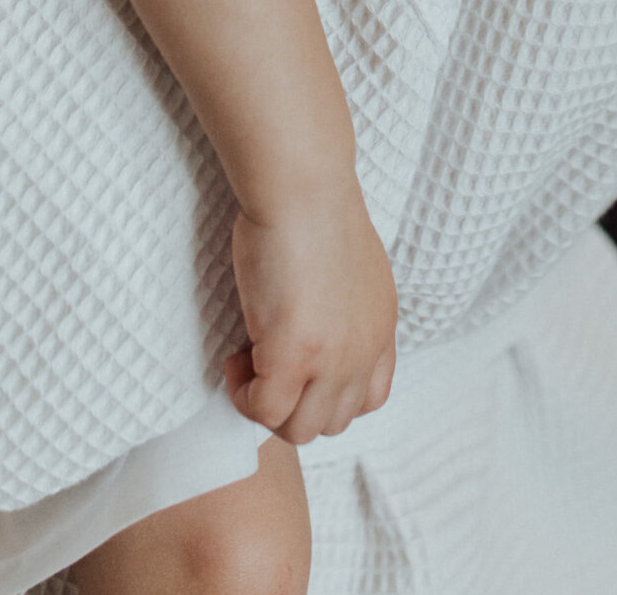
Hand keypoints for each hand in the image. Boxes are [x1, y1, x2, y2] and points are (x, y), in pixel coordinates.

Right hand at [225, 182, 397, 444]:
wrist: (305, 187)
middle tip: (265, 364)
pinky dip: (244, 395)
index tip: (297, 365)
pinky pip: (264, 411)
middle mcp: (364, 351)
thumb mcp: (351, 268)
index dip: (327, 393)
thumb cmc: (316, 208)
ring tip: (249, 362)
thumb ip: (344, 307)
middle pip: (332, 421)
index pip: (369, 397)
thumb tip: (313, 324)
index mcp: (380, 327)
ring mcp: (332, 360)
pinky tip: (236, 358)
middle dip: (294, 404)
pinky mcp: (294, 357)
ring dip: (268, 406)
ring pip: (300, 429)